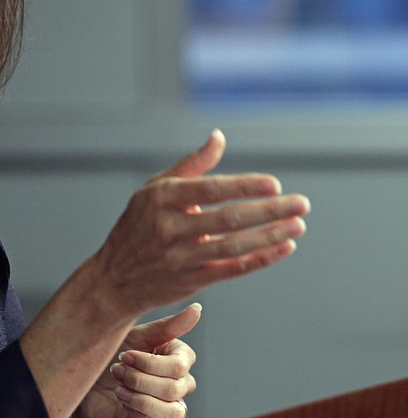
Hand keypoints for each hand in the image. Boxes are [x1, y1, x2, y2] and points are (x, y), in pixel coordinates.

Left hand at [74, 305, 199, 417]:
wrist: (82, 379)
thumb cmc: (109, 352)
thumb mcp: (134, 335)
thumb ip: (168, 326)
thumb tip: (197, 309)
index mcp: (176, 357)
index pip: (181, 364)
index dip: (151, 362)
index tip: (125, 354)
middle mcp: (177, 383)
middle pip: (175, 387)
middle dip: (139, 379)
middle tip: (116, 370)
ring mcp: (168, 406)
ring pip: (174, 412)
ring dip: (141, 399)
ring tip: (119, 389)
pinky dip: (139, 415)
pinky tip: (123, 403)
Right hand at [92, 129, 309, 315]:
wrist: (115, 277)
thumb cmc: (140, 224)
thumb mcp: (155, 189)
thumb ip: (191, 164)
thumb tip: (219, 137)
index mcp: (161, 198)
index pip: (210, 190)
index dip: (244, 186)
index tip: (275, 184)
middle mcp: (170, 227)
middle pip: (228, 219)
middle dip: (269, 211)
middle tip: (301, 203)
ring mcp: (181, 257)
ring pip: (234, 246)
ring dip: (270, 235)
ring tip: (298, 225)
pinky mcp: (192, 280)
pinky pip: (232, 270)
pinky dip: (260, 259)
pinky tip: (284, 247)